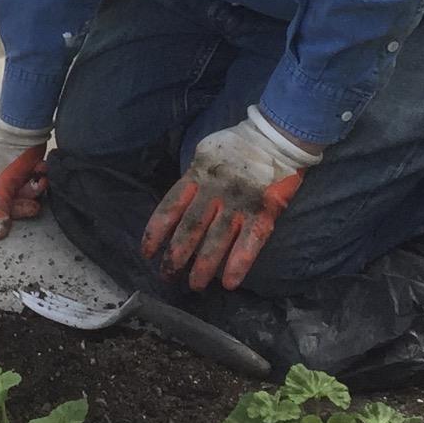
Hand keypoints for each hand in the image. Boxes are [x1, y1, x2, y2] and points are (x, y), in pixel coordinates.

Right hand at [0, 117, 50, 240]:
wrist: (23, 128)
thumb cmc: (4, 156)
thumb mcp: (0, 187)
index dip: (13, 210)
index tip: (30, 207)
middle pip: (7, 202)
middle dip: (25, 195)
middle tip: (36, 187)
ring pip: (18, 193)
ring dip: (33, 186)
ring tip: (38, 174)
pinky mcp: (13, 168)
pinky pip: (24, 181)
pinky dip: (35, 177)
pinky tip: (40, 169)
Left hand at [141, 106, 320, 292]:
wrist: (276, 137)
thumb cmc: (236, 146)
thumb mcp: (205, 153)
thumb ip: (192, 178)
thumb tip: (178, 206)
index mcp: (197, 174)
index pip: (170, 207)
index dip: (156, 232)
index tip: (147, 253)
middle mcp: (214, 190)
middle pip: (191, 228)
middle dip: (176, 256)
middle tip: (167, 276)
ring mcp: (239, 202)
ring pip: (216, 239)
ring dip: (204, 266)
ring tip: (194, 285)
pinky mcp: (263, 212)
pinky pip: (250, 242)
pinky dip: (239, 263)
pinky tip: (230, 282)